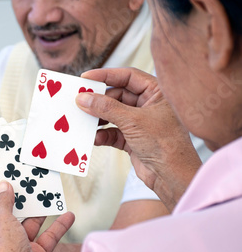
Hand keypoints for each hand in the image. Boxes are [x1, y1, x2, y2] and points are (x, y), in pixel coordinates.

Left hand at [0, 181, 74, 251]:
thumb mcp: (0, 219)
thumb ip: (3, 201)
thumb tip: (3, 186)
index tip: (1, 174)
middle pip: (8, 213)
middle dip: (19, 198)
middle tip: (27, 179)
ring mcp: (16, 247)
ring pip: (29, 223)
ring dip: (40, 210)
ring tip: (48, 192)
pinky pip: (47, 236)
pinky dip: (57, 226)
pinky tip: (68, 214)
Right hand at [76, 68, 200, 209]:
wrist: (172, 176)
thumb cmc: (165, 143)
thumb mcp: (132, 121)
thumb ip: (106, 108)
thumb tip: (84, 98)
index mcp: (157, 93)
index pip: (128, 77)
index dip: (106, 75)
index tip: (86, 77)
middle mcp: (149, 105)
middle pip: (117, 96)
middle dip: (99, 100)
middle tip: (80, 101)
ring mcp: (140, 123)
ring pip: (112, 115)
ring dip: (98, 119)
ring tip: (84, 120)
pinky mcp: (133, 139)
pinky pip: (112, 132)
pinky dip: (103, 135)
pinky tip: (95, 139)